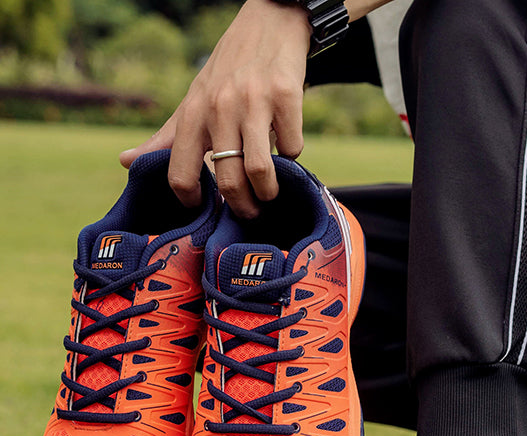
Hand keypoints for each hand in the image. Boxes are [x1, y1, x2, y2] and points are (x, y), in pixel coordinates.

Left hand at [120, 0, 310, 217]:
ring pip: (259, 170)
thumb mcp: (193, 102)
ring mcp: (253, 102)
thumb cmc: (228, 73)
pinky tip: (286, 146)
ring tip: (270, 193)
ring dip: (269, 191)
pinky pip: (292, 148)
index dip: (194, 201)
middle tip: (251, 212)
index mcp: (193, 114)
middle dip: (243, 207)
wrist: (269, 24)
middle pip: (228, 181)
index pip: (180, 174)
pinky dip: (292, 157)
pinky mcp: (286, 96)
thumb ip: (166, 138)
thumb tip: (125, 162)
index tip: (209, 208)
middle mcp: (219, 108)